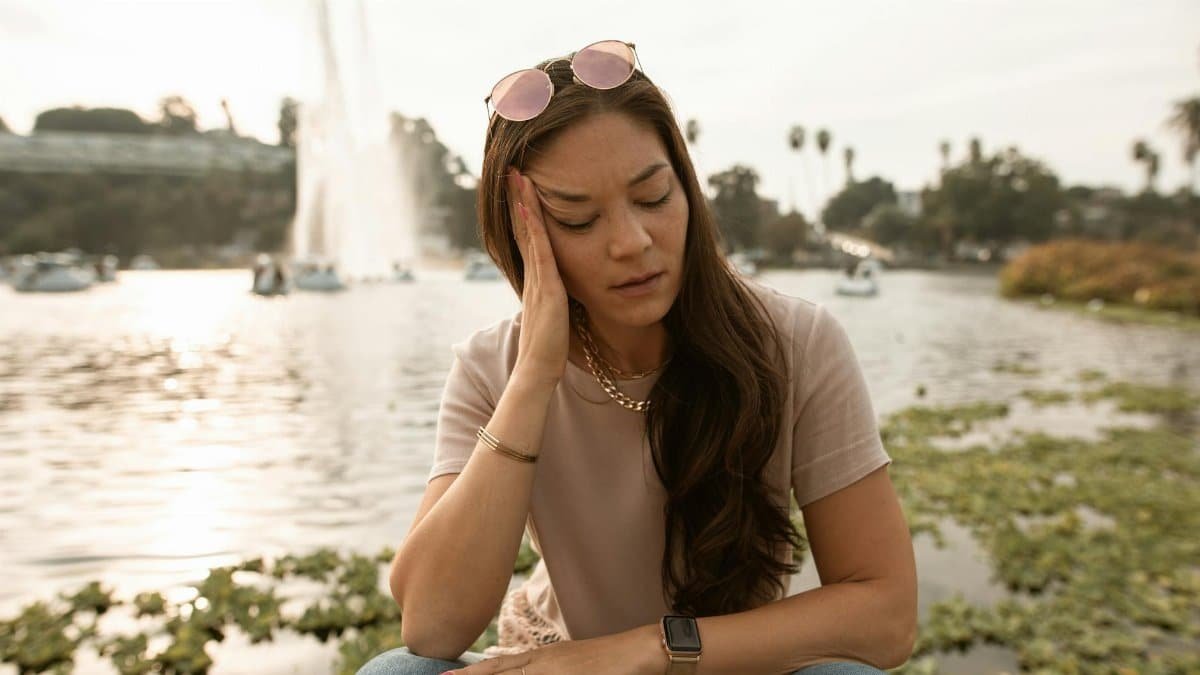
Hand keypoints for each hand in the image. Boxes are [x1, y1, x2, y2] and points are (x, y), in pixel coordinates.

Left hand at [444, 624, 662, 674]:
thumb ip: (550, 669)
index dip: (472, 674)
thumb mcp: (573, 665)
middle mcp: (546, 663)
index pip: (500, 668)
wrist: (643, 651)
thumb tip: (529, 671)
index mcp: (545, 657)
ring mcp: (557, 672)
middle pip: (501, 674)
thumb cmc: (612, 661)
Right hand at [506, 168, 569, 389]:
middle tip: (513, 171)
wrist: (537, 373)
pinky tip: (531, 208)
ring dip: (522, 205)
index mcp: (536, 280)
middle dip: (517, 200)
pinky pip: (540, 251)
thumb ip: (557, 300)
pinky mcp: (546, 289)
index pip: (529, 239)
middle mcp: (533, 275)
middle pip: (522, 230)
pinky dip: (533, 228)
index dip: (523, 213)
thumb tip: (566, 291)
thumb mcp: (556, 316)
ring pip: (528, 235)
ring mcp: (537, 281)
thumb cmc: (549, 351)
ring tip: (517, 177)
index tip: (521, 188)